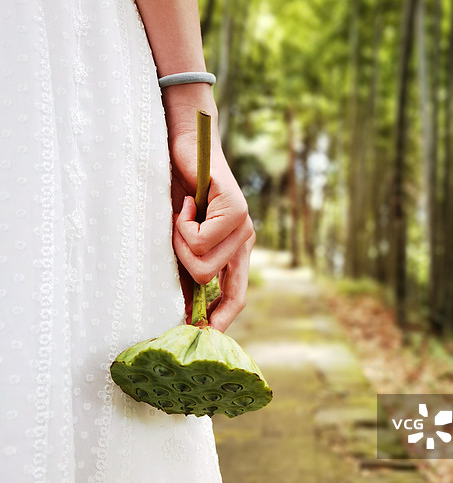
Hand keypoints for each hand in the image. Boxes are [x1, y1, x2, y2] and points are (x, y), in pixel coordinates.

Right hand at [169, 130, 254, 331]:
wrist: (187, 146)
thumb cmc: (180, 193)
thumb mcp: (182, 239)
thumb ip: (187, 270)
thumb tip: (182, 314)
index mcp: (236, 251)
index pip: (237, 296)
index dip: (221, 318)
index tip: (201, 335)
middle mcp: (245, 240)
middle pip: (207, 282)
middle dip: (180, 262)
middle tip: (176, 233)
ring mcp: (243, 225)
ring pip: (201, 263)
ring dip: (179, 240)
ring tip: (182, 215)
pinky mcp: (235, 209)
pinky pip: (198, 239)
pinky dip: (182, 222)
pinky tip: (186, 202)